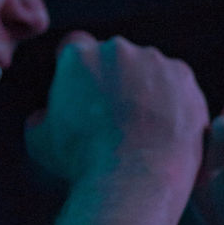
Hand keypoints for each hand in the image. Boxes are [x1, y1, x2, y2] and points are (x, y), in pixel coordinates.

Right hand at [26, 33, 208, 190]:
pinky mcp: (184, 78)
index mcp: (78, 56)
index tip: (82, 89)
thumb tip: (43, 115)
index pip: (74, 46)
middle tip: (113, 115)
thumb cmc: (81, 163)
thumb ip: (39, 118)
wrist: (132, 179)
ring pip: (147, 68)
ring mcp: (154, 61)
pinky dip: (172, 101)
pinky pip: (176, 84)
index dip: (77, 68)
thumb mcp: (39, 142)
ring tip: (142, 128)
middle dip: (113, 77)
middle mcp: (117, 49)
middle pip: (113, 56)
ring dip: (144, 88)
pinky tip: (165, 130)